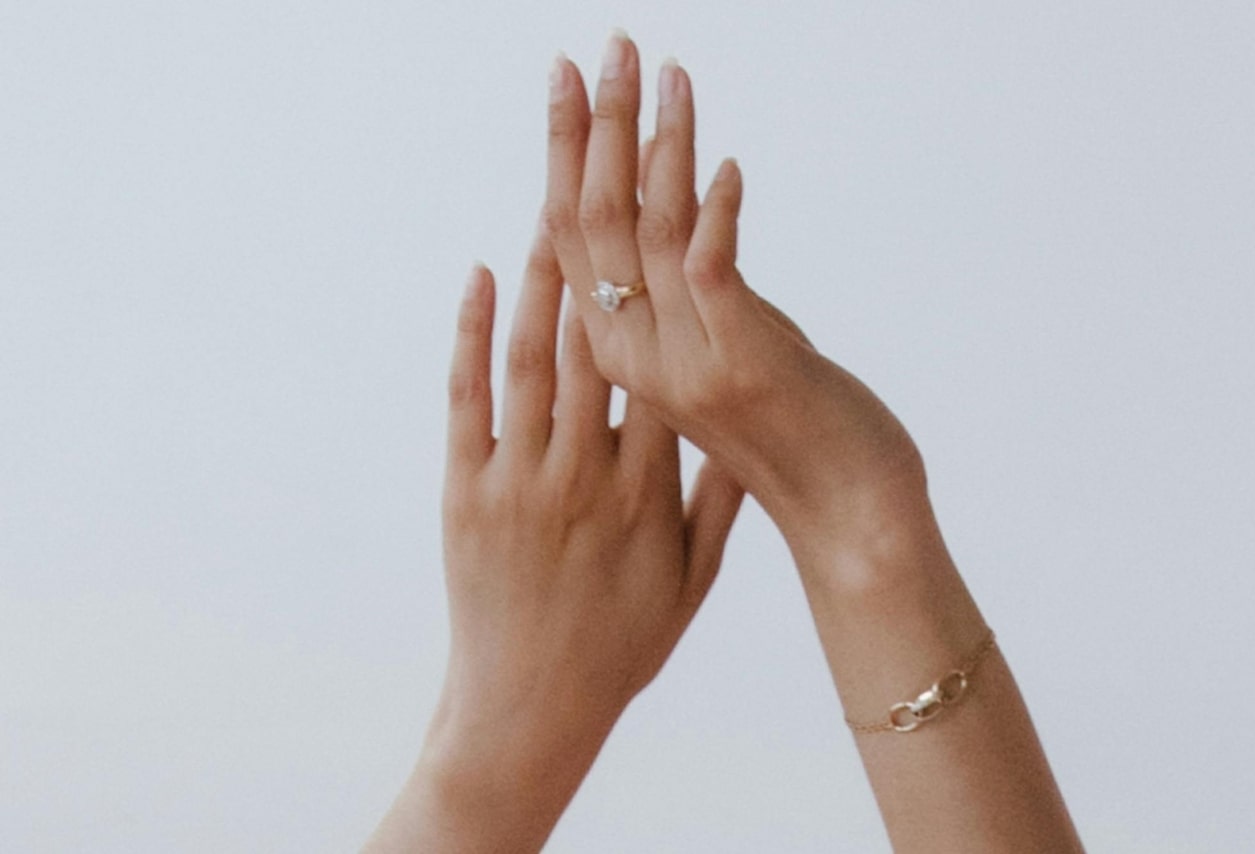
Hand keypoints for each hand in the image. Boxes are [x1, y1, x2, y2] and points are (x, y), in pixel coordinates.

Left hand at [364, 228, 742, 851]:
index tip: (677, 226)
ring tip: (554, 202)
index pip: (662, 372)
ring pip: (537, 358)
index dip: (672, 297)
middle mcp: (587, 474)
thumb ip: (718, 503)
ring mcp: (520, 480)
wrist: (530, 708)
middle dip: (612, 258)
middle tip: (614, 174)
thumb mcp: (692, 583)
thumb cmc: (621, 646)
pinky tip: (479, 275)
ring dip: (546, 276)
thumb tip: (740, 427)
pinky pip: (467, 398)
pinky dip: (471, 333)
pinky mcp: (464, 493)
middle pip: (602, 344)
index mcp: (648, 492)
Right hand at [543, 35, 928, 566]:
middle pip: (594, 221)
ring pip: (650, 232)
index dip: (564, 156)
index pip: (571, 238)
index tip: (567, 89)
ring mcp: (685, 365)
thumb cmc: (787, 446)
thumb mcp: (720, 364)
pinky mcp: (742, 366)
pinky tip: (728, 165)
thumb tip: (691, 224)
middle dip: (592, 126)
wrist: (845, 523)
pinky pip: (715, 269)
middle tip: (598, 49)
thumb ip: (692, 308)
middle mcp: (637, 358)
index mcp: (622, 356)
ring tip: (661, 72)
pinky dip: (721, 211)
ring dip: (658, 144)